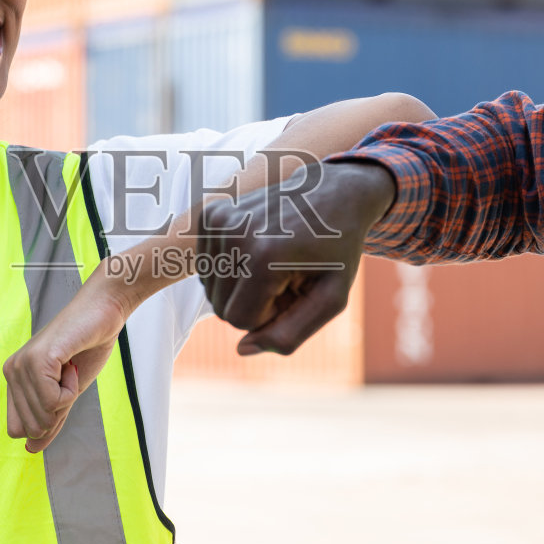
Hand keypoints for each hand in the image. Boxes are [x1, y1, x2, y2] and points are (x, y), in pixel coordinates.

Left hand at [3, 272, 133, 452]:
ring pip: (43, 416)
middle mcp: (11, 372)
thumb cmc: (87, 348)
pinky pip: (54, 401)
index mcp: (14, 380)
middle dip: (59, 410)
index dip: (46, 422)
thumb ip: (50, 420)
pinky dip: (72, 389)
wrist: (102, 314)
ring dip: (68, 397)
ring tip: (70, 368)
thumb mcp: (67, 393)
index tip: (61, 391)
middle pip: (31, 427)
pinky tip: (72, 365)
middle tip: (67, 378)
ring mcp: (22, 365)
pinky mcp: (37, 361)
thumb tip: (31, 451)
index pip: (18, 429)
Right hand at [199, 159, 394, 354]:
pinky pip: (207, 266)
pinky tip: (258, 248)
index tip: (295, 291)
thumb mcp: (330, 299)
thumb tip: (242, 350)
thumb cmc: (336, 251)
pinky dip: (231, 266)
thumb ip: (290, 334)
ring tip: (275, 262)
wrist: (334, 193)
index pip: (238, 320)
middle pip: (221, 306)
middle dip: (254, 303)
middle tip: (287, 278)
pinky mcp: (212, 214)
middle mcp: (236, 234)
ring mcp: (220, 220)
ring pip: (212, 289)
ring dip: (243, 286)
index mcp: (265, 257)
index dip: (269, 316)